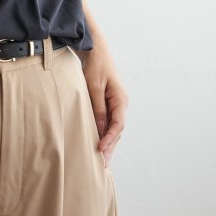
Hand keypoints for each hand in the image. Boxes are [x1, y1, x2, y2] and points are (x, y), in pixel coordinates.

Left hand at [81, 47, 128, 166]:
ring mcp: (116, 104)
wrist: (96, 50)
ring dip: (109, 143)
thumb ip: (98, 108)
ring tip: (103, 161)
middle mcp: (121, 103)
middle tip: (103, 165)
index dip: (110, 139)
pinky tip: (100, 144)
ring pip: (114, 128)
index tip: (100, 150)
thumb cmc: (95, 66)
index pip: (118, 124)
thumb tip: (101, 128)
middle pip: (118, 130)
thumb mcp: (94, 87)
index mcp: (121, 99)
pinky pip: (109, 122)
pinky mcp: (109, 103)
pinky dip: (105, 133)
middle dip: (111, 147)